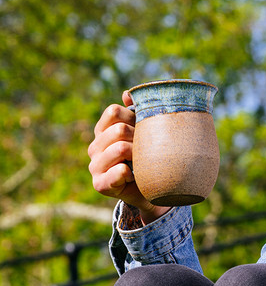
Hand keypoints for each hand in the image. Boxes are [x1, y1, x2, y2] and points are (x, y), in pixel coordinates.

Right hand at [88, 92, 168, 222]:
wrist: (151, 190)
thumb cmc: (147, 157)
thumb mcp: (144, 132)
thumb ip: (136, 111)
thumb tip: (127, 95)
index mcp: (102, 130)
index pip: (113, 111)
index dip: (133, 117)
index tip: (143, 129)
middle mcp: (94, 147)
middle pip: (119, 130)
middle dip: (139, 138)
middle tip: (147, 149)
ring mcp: (94, 166)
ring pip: (120, 148)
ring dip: (138, 156)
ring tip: (142, 162)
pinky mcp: (100, 184)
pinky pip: (119, 171)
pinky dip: (132, 173)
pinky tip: (135, 177)